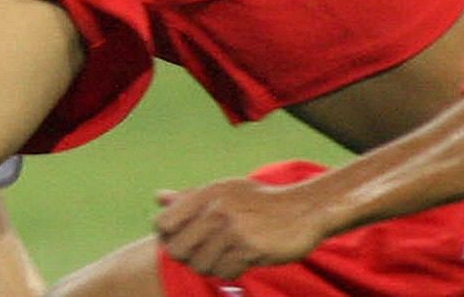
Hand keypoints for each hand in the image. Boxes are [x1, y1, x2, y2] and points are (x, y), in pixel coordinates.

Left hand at [153, 175, 330, 280]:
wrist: (305, 210)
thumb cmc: (260, 201)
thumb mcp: (225, 191)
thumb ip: (189, 197)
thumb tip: (157, 197)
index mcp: (207, 193)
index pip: (164, 223)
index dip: (167, 236)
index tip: (180, 239)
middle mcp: (217, 209)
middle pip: (178, 249)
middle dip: (187, 256)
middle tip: (204, 252)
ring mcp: (233, 230)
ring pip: (200, 265)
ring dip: (211, 265)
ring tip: (225, 255)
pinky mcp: (250, 249)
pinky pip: (224, 272)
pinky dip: (229, 271)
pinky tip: (241, 259)